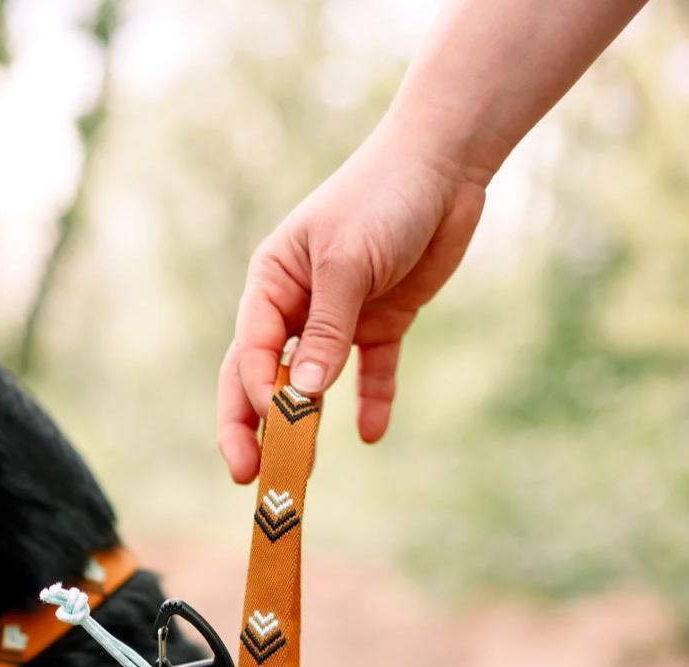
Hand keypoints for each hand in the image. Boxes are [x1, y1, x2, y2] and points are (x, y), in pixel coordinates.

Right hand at [217, 120, 487, 481]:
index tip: (273, 422)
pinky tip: (372, 435)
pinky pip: (371, 374)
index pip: (252, 352)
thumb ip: (327, 329)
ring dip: (304, 427)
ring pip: (311, 386)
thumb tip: (304, 396)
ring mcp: (338, 318)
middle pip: (265, 378)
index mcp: (271, 285)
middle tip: (248, 475)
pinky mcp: (380, 324)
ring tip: (300, 472)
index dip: (256, 392)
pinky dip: (370, 403)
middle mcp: (296, 306)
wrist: (446, 163)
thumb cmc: (384, 196)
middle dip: (254, 428)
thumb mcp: (350, 261)